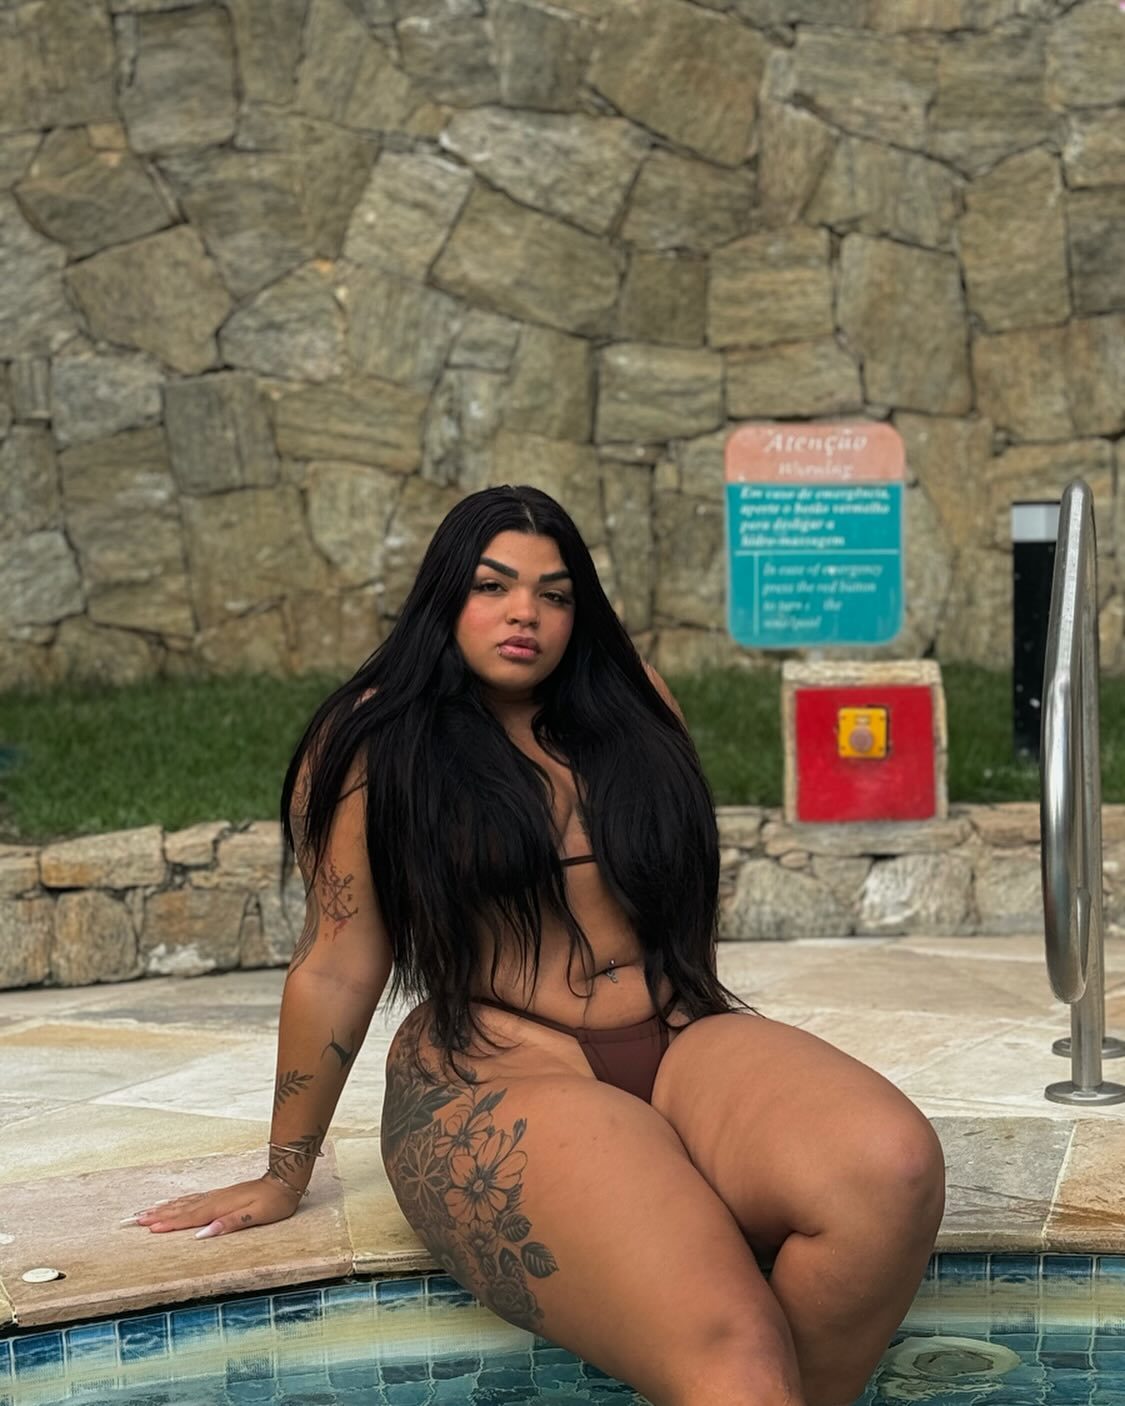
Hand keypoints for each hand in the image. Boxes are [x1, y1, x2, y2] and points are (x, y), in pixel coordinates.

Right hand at [125, 1175, 300, 1238]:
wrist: (285, 1181)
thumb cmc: (274, 1202)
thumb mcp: (256, 1215)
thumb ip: (229, 1223)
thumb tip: (203, 1234)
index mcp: (221, 1207)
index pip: (190, 1218)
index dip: (170, 1223)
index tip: (149, 1227)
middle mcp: (215, 1199)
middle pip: (182, 1208)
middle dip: (160, 1214)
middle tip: (137, 1218)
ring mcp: (218, 1195)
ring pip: (186, 1202)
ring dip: (166, 1207)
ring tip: (147, 1210)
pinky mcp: (222, 1195)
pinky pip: (195, 1198)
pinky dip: (181, 1201)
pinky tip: (175, 1203)